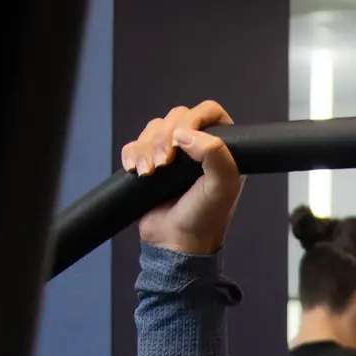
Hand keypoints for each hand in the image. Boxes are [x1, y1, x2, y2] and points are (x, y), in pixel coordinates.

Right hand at [121, 100, 242, 254]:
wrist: (175, 244)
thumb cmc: (204, 219)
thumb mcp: (222, 188)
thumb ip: (216, 156)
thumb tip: (185, 134)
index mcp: (223, 149)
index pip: (209, 112)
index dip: (193, 118)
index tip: (182, 141)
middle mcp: (199, 148)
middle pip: (177, 116)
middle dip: (164, 138)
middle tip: (164, 165)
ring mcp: (174, 155)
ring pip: (154, 128)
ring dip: (146, 148)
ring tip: (149, 173)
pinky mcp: (151, 163)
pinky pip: (135, 143)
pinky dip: (132, 154)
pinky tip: (137, 171)